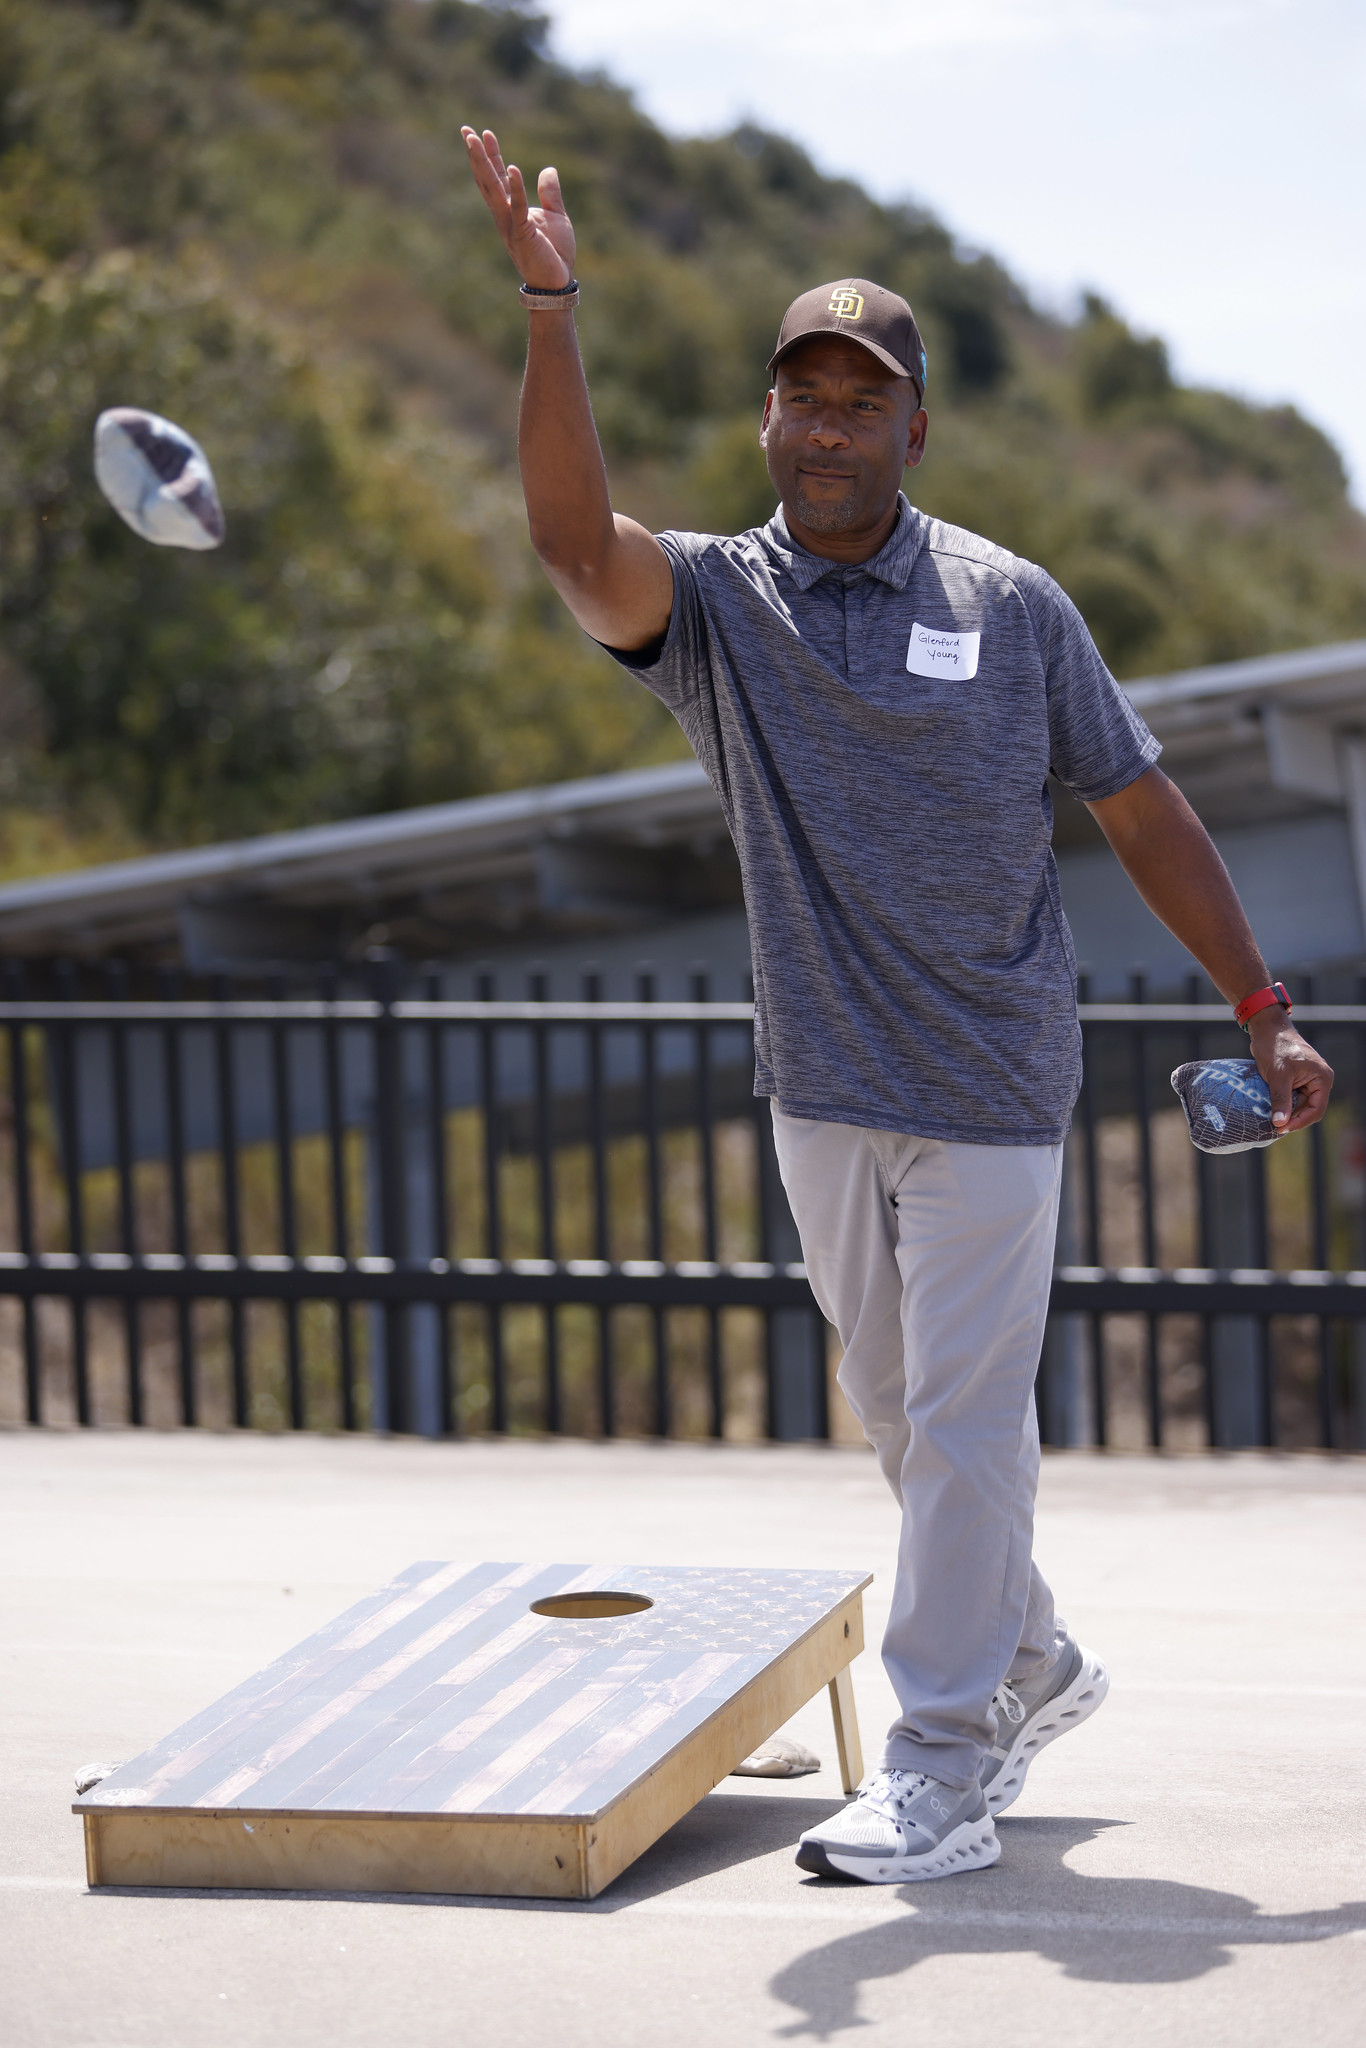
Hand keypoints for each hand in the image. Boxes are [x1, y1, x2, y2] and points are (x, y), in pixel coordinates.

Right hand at [460, 126, 574, 289]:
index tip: (483, 133)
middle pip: (488, 180)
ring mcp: (510, 225)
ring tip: (475, 141)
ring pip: (493, 190)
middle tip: (466, 131)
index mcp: (511, 210)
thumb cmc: (555, 253)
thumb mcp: (556, 217)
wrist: (557, 282)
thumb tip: (548, 170)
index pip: (498, 178)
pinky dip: (516, 189)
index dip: (490, 155)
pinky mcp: (522, 235)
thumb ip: (550, 194)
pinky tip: (514, 168)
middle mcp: (504, 216)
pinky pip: (518, 208)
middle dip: (477, 156)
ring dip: (484, 165)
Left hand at [1246, 1010, 1333, 1133]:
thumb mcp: (1278, 1075)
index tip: (1281, 1129)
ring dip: (1286, 1111)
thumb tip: (1280, 1123)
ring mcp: (1308, 1080)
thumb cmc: (1276, 1047)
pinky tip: (1270, 1109)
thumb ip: (1280, 1100)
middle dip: (1292, 1118)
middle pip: (1308, 1109)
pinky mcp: (1296, 1079)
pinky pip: (1291, 1097)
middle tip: (1274, 1127)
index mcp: (1322, 1079)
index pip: (1316, 1109)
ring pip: (1298, 1104)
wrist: (1267, 1029)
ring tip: (1270, 1120)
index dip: (1300, 1122)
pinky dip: (1282, 1103)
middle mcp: (1318, 1081)